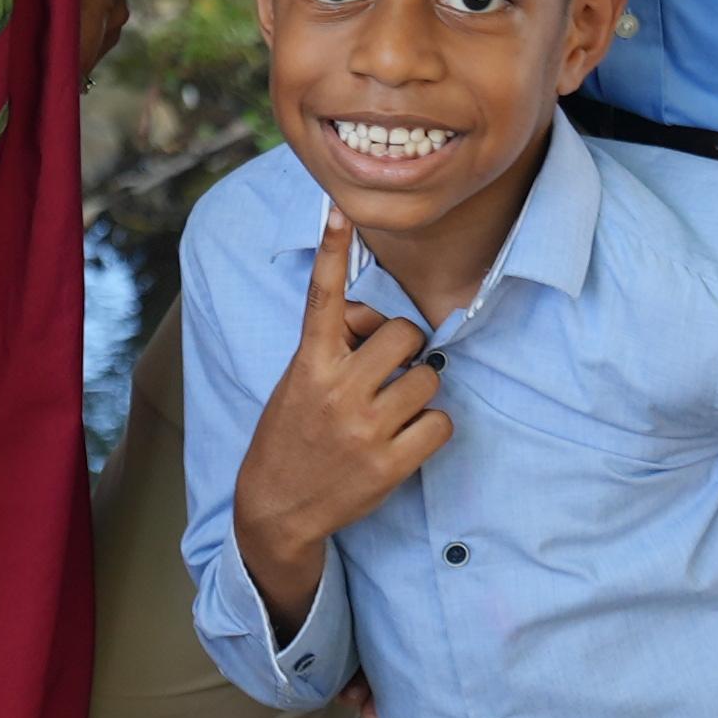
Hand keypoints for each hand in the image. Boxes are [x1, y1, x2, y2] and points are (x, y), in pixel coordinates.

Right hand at [233, 209, 451, 632]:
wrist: (276, 507)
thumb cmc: (293, 432)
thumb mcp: (300, 380)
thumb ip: (336, 346)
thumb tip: (380, 320)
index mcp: (310, 362)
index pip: (324, 297)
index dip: (332, 250)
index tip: (339, 210)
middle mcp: (337, 389)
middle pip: (405, 334)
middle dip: (406, 348)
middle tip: (389, 372)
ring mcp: (364, 427)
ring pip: (428, 379)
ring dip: (419, 391)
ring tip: (392, 410)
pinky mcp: (390, 464)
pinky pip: (441, 423)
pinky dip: (431, 428)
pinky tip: (406, 439)